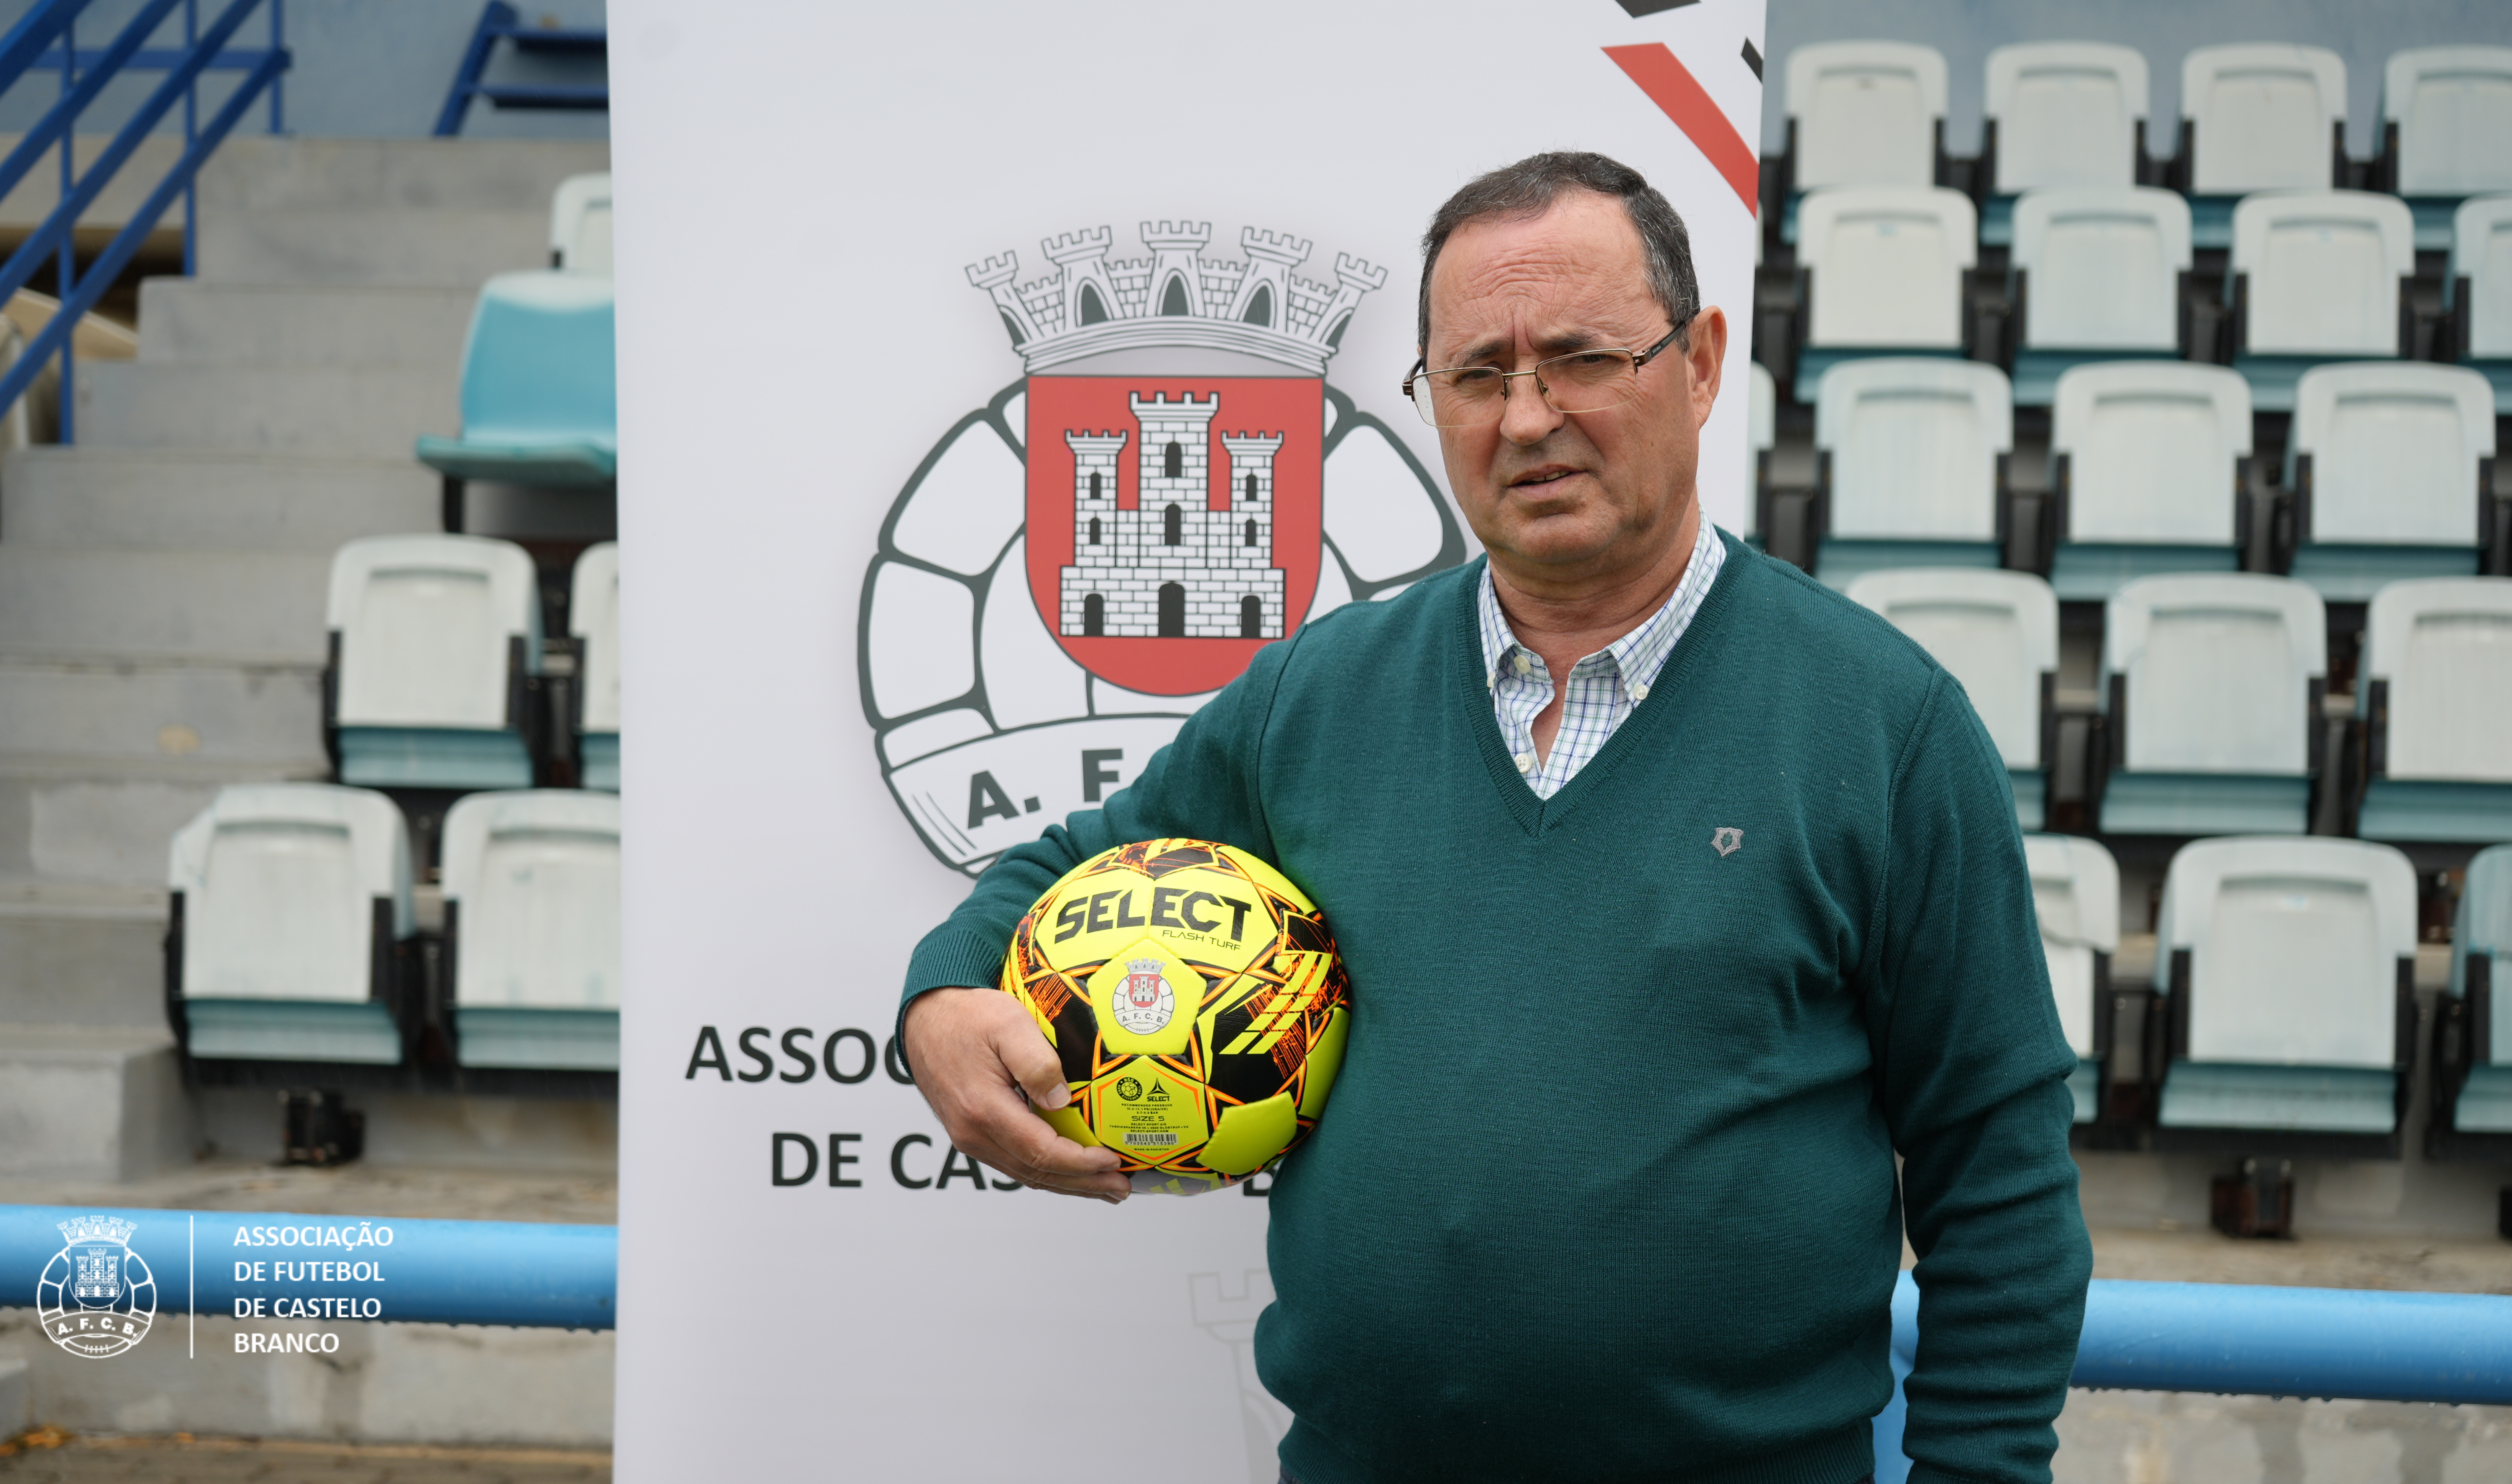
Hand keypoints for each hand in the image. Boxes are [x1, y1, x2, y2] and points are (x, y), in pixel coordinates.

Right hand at [903, 987, 1129, 1201]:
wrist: (926, 1017)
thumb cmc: (967, 1015)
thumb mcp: (1008, 1023)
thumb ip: (1037, 1062)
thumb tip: (1061, 1099)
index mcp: (984, 1109)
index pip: (1041, 1151)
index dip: (1080, 1163)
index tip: (1111, 1162)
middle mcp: (973, 1132)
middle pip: (1036, 1172)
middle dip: (1082, 1184)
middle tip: (1120, 1189)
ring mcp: (970, 1137)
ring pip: (1024, 1173)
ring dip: (1066, 1183)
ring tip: (1102, 1188)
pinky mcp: (971, 1133)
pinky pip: (1014, 1161)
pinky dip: (1045, 1170)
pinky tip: (1067, 1170)